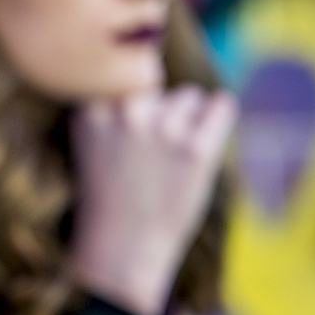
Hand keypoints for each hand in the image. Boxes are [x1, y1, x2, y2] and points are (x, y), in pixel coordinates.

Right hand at [68, 85, 236, 314]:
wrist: (122, 249)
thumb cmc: (108, 198)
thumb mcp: (93, 142)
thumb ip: (114, 107)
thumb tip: (154, 65)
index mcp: (92, 112)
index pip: (123, 78)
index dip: (129, 104)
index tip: (125, 134)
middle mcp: (126, 113)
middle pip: (156, 84)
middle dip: (158, 109)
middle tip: (150, 152)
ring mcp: (163, 130)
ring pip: (188, 96)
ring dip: (186, 119)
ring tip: (169, 159)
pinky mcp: (197, 150)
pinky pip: (221, 106)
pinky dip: (218, 118)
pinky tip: (202, 144)